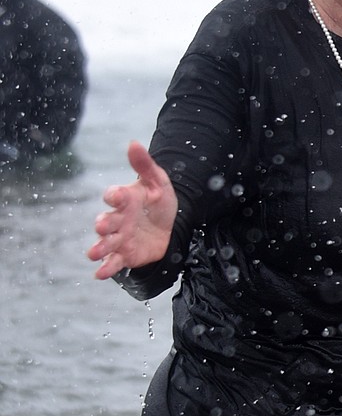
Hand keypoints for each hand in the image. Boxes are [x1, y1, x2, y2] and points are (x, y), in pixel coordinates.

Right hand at [87, 141, 177, 278]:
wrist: (172, 226)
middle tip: (102, 225)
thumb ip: (144, 165)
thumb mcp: (158, 182)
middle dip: (103, 223)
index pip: (114, 196)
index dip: (114, 195)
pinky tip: (100, 273)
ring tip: (94, 253)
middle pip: (105, 221)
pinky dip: (105, 268)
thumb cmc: (159, 202)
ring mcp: (119, 238)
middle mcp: (118, 219)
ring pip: (104, 243)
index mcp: (124, 199)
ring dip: (99, 247)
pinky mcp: (124, 255)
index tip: (117, 195)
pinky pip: (113, 263)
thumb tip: (133, 143)